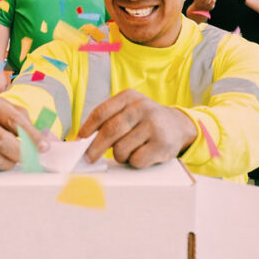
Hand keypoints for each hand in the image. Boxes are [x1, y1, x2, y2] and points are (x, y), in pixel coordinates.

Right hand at [0, 95, 48, 169]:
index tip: (44, 148)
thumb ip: (27, 126)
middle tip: (31, 159)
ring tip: (14, 160)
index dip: (31, 136)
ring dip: (8, 163)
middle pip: (0, 141)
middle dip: (20, 152)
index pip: (13, 121)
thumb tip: (42, 146)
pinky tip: (0, 161)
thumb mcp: (13, 112)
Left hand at [78, 89, 196, 168]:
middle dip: (95, 148)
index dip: (88, 128)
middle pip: (110, 131)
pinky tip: (141, 154)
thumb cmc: (145, 120)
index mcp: (129, 96)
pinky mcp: (162, 144)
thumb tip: (83, 140)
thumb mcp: (129, 109)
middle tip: (88, 158)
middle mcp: (142, 107)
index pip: (102, 112)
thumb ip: (109, 118)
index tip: (80, 140)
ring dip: (119, 156)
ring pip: (121, 148)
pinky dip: (133, 162)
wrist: (178, 125)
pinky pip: (136, 160)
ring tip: (127, 151)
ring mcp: (153, 125)